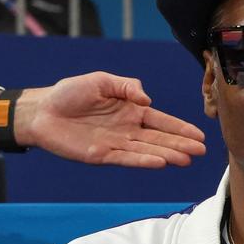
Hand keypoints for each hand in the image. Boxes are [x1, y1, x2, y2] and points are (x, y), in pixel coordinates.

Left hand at [1, 72, 206, 166]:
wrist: (42, 111)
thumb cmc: (70, 93)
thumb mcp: (101, 80)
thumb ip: (126, 86)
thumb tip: (147, 100)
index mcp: (130, 111)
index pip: (161, 121)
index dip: (180, 128)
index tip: (200, 135)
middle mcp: (127, 130)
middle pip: (159, 138)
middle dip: (180, 144)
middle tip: (201, 151)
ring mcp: (116, 144)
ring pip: (147, 150)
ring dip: (167, 155)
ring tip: (186, 160)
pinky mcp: (102, 155)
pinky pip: (127, 159)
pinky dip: (143, 161)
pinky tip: (160, 162)